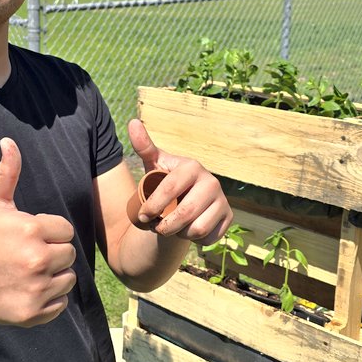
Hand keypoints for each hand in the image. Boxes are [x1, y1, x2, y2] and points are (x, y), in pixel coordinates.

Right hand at [0, 138, 75, 326]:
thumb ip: (6, 172)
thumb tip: (8, 142)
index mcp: (31, 230)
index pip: (66, 230)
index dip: (50, 232)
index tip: (31, 236)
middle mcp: (37, 260)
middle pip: (69, 254)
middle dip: (54, 253)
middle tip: (30, 254)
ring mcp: (36, 288)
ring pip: (69, 278)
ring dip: (54, 276)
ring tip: (31, 272)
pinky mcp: (34, 311)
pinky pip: (61, 303)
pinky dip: (50, 299)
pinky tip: (30, 290)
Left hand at [128, 119, 231, 244]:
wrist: (185, 200)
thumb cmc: (166, 181)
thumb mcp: (154, 164)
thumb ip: (144, 146)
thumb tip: (132, 122)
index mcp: (192, 167)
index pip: (169, 189)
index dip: (152, 206)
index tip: (142, 216)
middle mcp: (212, 182)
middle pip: (185, 212)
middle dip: (165, 225)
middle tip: (156, 227)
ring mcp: (223, 200)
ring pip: (197, 228)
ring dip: (180, 233)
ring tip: (173, 226)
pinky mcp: (229, 217)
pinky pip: (209, 237)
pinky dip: (195, 239)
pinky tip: (189, 229)